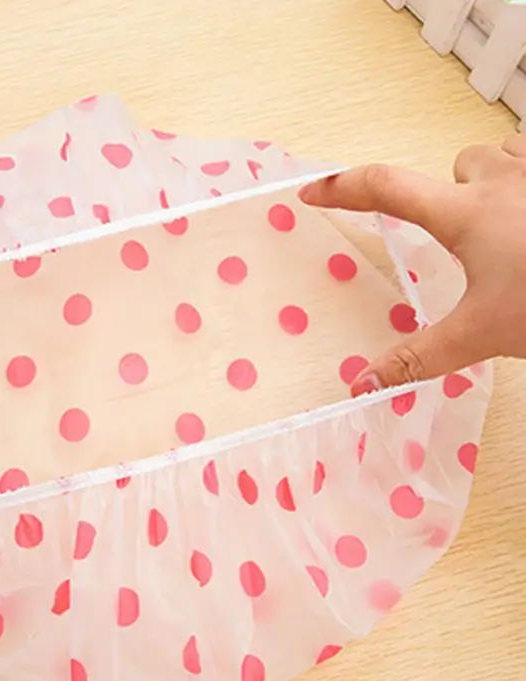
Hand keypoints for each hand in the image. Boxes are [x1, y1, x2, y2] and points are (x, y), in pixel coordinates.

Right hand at [299, 133, 525, 394]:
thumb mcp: (483, 333)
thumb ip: (419, 358)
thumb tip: (361, 384)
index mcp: (466, 216)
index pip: (385, 189)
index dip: (342, 187)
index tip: (313, 191)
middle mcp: (502, 180)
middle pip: (456, 165)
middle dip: (452, 192)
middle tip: (465, 235)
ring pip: (501, 155)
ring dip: (496, 180)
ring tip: (508, 221)